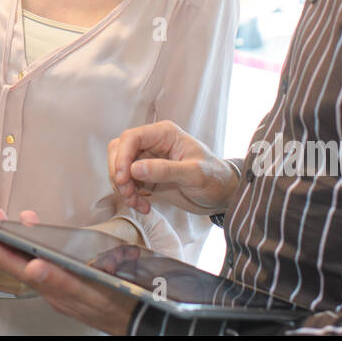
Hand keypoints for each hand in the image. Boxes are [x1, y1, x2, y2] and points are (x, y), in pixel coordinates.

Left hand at [0, 206, 135, 335]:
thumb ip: (61, 280)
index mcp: (51, 287)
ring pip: (25, 262)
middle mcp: (49, 287)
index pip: (14, 265)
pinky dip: (31, 245)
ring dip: (8, 242)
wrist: (134, 316)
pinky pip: (39, 263)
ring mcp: (55, 286)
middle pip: (14, 262)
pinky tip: (31, 229)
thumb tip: (34, 266)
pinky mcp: (63, 283)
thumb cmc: (116, 301)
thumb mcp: (90, 290)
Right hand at [109, 120, 237, 215]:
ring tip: (137, 203)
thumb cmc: (215, 178)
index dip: (122, 157)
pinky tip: (143, 207)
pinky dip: (130, 196)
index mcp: (164, 134)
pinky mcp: (148, 177)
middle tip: (127, 193)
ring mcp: (148, 161)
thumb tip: (135, 169)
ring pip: (121, 168)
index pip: (131, 138)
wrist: (222, 195)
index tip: (123, 178)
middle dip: (119, 174)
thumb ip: (165, 170)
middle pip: (120, 151)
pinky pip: (128, 184)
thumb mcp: (194, 174)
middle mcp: (153, 144)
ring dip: (123, 188)